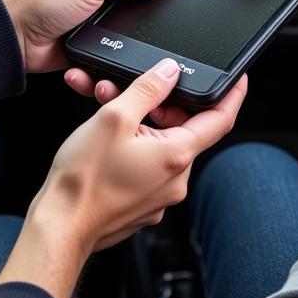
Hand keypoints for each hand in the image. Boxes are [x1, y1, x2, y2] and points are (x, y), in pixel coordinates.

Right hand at [0, 59, 247, 297]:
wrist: (60, 226)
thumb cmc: (83, 180)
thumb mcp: (114, 117)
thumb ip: (147, 89)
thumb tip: (169, 72)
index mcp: (177, 155)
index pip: (220, 119)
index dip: (231, 94)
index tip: (237, 79)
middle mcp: (175, 179)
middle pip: (184, 128)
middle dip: (160, 104)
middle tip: (132, 91)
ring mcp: (160, 195)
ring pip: (161, 145)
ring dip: (141, 124)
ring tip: (108, 113)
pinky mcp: (143, 203)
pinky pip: (147, 165)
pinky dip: (133, 146)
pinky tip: (107, 140)